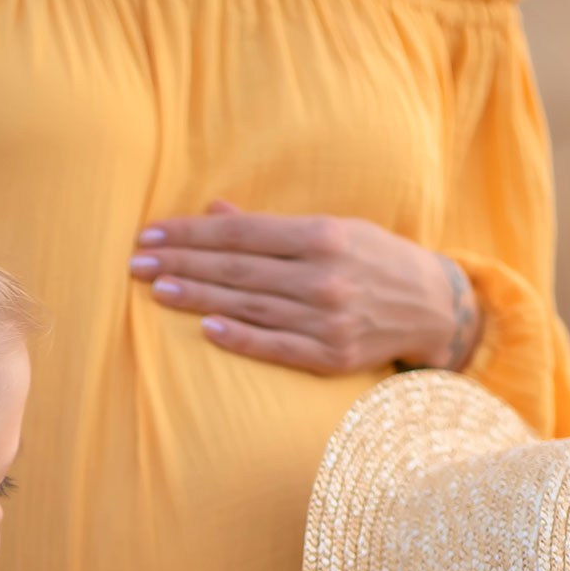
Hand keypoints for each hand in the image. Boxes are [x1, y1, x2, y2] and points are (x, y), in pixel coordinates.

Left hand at [130, 202, 479, 375]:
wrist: (433, 307)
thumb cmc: (373, 261)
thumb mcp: (332, 230)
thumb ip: (271, 228)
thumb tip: (213, 212)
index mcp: (322, 236)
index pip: (241, 235)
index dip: (191, 235)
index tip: (151, 236)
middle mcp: (324, 277)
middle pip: (237, 271)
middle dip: (182, 265)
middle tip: (137, 265)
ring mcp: (329, 320)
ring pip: (249, 307)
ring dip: (198, 299)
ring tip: (157, 291)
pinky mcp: (333, 358)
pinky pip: (277, 348)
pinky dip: (242, 339)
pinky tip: (206, 329)